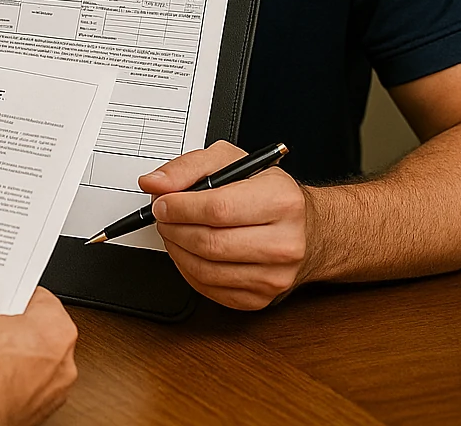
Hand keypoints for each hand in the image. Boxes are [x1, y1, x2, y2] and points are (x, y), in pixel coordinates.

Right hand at [0, 271, 76, 425]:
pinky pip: (20, 382)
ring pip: (28, 357)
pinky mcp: (34, 411)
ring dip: (5, 351)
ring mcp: (50, 392)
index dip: (10, 291)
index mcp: (57, 330)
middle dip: (6, 322)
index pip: (38, 295)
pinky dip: (3, 376)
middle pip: (34, 327)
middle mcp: (63, 363)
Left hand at [141, 140, 317, 309]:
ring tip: (174, 232)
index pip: (218, 209)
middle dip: (174, 229)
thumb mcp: (230, 161)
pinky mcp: (261, 298)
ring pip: (206, 270)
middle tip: (163, 218)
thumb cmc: (266, 192)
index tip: (161, 203)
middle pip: (210, 243)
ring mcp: (275, 276)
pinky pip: (210, 289)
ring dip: (177, 250)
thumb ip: (188, 167)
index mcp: (281, 201)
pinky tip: (189, 252)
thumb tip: (154, 183)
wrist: (306, 230)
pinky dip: (188, 270)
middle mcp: (285, 242)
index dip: (180, 208)